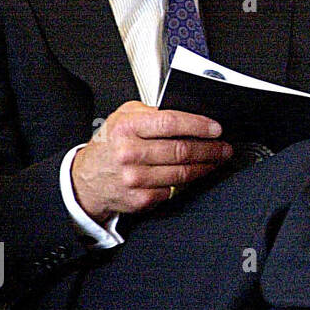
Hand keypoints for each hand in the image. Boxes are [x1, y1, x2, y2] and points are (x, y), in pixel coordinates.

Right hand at [71, 101, 232, 222]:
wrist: (85, 181)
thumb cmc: (109, 145)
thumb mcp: (122, 117)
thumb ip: (151, 111)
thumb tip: (188, 113)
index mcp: (126, 127)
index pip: (170, 122)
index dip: (198, 125)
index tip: (216, 128)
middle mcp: (129, 153)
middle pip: (182, 150)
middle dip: (211, 149)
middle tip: (224, 147)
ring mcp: (135, 178)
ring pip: (183, 172)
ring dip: (206, 166)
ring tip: (216, 159)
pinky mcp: (140, 198)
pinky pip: (174, 189)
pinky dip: (188, 182)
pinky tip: (195, 174)